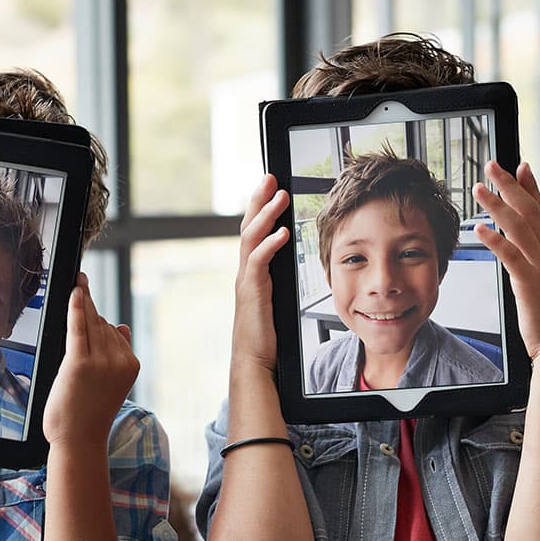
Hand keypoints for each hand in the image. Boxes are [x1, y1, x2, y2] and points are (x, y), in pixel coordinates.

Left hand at [43, 273, 138, 447]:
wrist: (78, 441)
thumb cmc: (89, 413)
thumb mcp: (113, 383)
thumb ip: (118, 354)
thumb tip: (121, 325)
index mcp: (131, 365)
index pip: (114, 332)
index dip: (98, 318)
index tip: (89, 290)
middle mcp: (119, 361)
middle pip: (103, 324)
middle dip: (90, 307)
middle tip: (81, 279)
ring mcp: (101, 362)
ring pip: (92, 324)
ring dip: (83, 307)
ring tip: (77, 286)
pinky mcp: (79, 363)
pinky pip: (79, 328)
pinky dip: (77, 307)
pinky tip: (75, 292)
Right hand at [232, 174, 290, 372]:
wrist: (253, 362)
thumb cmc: (266, 338)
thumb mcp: (275, 302)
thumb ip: (280, 283)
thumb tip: (293, 269)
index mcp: (252, 274)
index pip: (254, 233)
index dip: (261, 209)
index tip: (271, 188)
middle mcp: (245, 273)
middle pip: (248, 227)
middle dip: (258, 200)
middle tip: (269, 178)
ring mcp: (246, 281)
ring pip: (251, 238)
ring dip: (266, 215)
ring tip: (279, 196)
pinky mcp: (251, 292)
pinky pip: (258, 262)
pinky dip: (269, 244)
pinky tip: (281, 232)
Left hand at [472, 161, 539, 362]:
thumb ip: (538, 259)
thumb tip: (526, 246)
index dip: (531, 187)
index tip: (520, 166)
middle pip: (529, 211)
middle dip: (509, 186)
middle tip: (491, 166)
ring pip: (519, 227)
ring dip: (496, 205)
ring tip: (479, 189)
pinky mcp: (529, 283)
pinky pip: (510, 256)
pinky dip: (495, 240)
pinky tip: (480, 229)